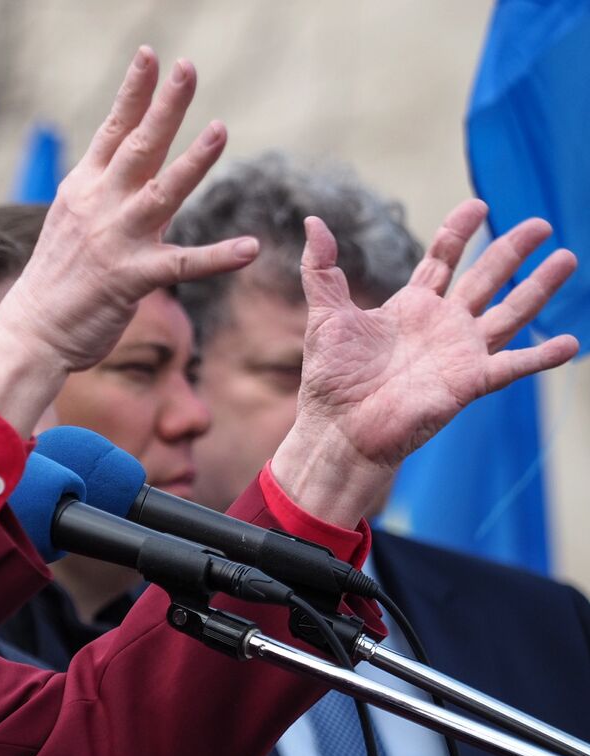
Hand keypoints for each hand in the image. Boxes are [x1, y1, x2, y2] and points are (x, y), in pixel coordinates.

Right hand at [0, 46, 257, 434]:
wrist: (32, 330)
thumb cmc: (56, 277)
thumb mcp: (72, 220)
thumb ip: (103, 187)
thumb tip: (130, 157)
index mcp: (84, 188)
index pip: (112, 130)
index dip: (133, 92)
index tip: (152, 54)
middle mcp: (98, 206)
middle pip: (139, 147)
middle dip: (165, 106)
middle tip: (188, 68)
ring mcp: (115, 240)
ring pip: (161, 193)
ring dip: (193, 162)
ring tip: (221, 129)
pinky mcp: (131, 279)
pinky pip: (183, 264)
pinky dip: (218, 257)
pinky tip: (250, 248)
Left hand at [272, 199, 578, 525]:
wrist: (338, 429)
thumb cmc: (331, 379)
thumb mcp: (325, 316)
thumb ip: (321, 270)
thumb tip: (312, 222)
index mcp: (411, 306)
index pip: (443, 259)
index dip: (459, 232)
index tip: (477, 205)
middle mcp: (442, 325)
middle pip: (485, 278)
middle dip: (512, 250)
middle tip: (541, 224)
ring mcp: (460, 353)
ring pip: (510, 312)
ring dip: (539, 288)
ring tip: (568, 259)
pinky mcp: (469, 382)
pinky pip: (512, 366)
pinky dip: (541, 356)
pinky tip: (569, 344)